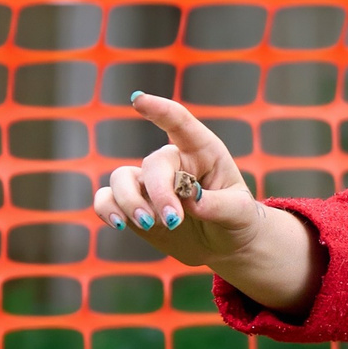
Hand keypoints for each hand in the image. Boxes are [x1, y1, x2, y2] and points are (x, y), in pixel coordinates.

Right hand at [93, 93, 319, 310]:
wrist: (226, 247)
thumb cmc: (238, 221)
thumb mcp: (240, 213)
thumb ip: (217, 204)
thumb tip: (187, 197)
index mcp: (203, 152)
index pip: (181, 124)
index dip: (160, 110)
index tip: (139, 101)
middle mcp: (173, 162)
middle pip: (154, 164)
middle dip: (160, 192)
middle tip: (173, 220)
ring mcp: (150, 183)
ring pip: (121, 178)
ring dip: (129, 201)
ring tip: (148, 224)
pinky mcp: (134, 204)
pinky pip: (107, 199)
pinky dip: (107, 209)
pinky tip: (118, 224)